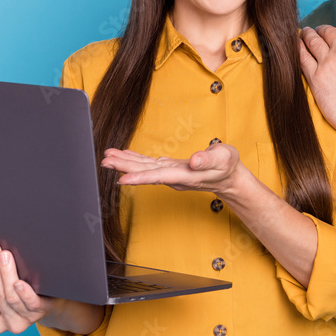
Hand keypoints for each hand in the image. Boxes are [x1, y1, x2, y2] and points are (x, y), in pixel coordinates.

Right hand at [0, 243, 55, 333]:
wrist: (50, 304)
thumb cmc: (21, 297)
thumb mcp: (1, 298)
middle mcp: (9, 324)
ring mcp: (26, 319)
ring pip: (11, 296)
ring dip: (6, 273)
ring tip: (4, 255)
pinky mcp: (41, 311)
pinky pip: (31, 303)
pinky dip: (24, 293)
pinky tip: (19, 283)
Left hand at [101, 144, 246, 196]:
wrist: (229, 177)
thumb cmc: (228, 166)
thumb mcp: (224, 158)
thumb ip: (209, 159)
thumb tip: (195, 160)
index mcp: (185, 175)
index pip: (159, 176)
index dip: (140, 177)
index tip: (122, 179)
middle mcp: (174, 176)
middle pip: (145, 172)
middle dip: (124, 168)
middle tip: (105, 161)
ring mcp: (170, 173)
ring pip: (144, 168)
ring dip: (125, 163)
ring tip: (107, 157)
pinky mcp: (170, 168)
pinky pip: (149, 164)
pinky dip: (135, 159)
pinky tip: (124, 155)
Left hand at [298, 25, 335, 144]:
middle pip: (327, 33)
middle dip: (321, 30)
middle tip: (316, 31)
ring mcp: (326, 63)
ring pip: (312, 41)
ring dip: (307, 35)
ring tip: (304, 33)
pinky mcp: (315, 78)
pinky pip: (302, 58)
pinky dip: (297, 49)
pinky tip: (295, 46)